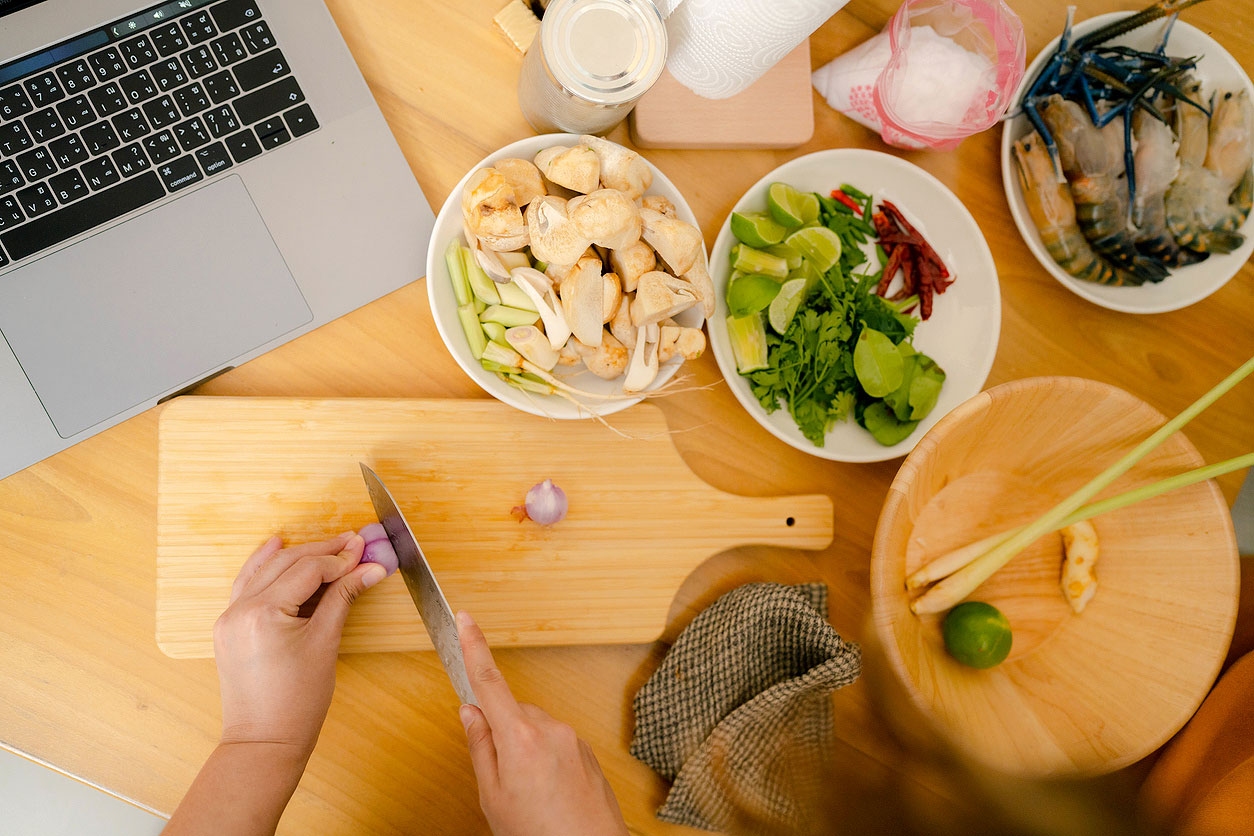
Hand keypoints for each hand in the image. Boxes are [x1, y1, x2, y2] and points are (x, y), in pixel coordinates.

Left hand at [213, 532, 385, 755]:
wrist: (264, 741)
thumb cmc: (297, 702)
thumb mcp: (326, 643)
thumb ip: (344, 597)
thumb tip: (370, 569)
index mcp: (263, 613)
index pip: (307, 570)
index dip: (340, 559)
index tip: (364, 551)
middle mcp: (240, 610)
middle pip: (286, 563)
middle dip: (322, 551)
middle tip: (353, 542)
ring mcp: (229, 617)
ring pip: (265, 569)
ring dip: (296, 553)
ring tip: (327, 543)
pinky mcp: (228, 626)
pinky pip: (247, 584)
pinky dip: (265, 566)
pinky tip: (277, 547)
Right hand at [456, 611, 628, 835]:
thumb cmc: (540, 835)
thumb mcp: (493, 796)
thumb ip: (480, 748)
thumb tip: (470, 711)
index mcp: (519, 738)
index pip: (488, 681)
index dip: (473, 646)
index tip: (464, 618)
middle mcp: (550, 729)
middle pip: (511, 712)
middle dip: (501, 733)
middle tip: (501, 778)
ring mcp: (572, 738)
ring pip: (534, 729)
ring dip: (524, 750)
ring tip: (530, 795)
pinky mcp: (586, 750)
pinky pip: (555, 743)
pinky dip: (544, 760)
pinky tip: (548, 793)